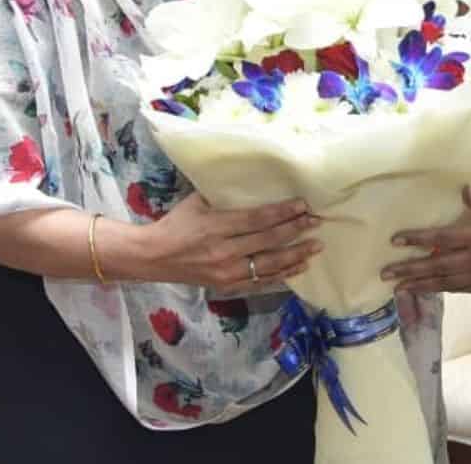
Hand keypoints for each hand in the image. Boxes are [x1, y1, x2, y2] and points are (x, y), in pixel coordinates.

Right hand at [141, 193, 321, 292]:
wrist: (153, 257)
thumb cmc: (175, 224)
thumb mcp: (196, 202)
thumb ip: (223, 196)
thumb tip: (253, 184)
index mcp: (215, 227)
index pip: (257, 220)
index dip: (283, 213)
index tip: (303, 205)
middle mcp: (224, 252)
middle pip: (268, 241)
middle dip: (296, 230)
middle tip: (317, 221)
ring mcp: (226, 273)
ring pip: (269, 265)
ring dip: (296, 255)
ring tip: (316, 246)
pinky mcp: (227, 286)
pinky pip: (261, 281)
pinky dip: (282, 274)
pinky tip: (298, 266)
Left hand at [382, 186, 470, 292]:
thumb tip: (462, 192)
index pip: (440, 240)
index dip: (416, 240)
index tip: (395, 242)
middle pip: (436, 266)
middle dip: (410, 271)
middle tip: (386, 275)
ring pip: (446, 283)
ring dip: (422, 285)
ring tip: (401, 288)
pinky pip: (462, 289)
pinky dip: (444, 290)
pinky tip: (433, 290)